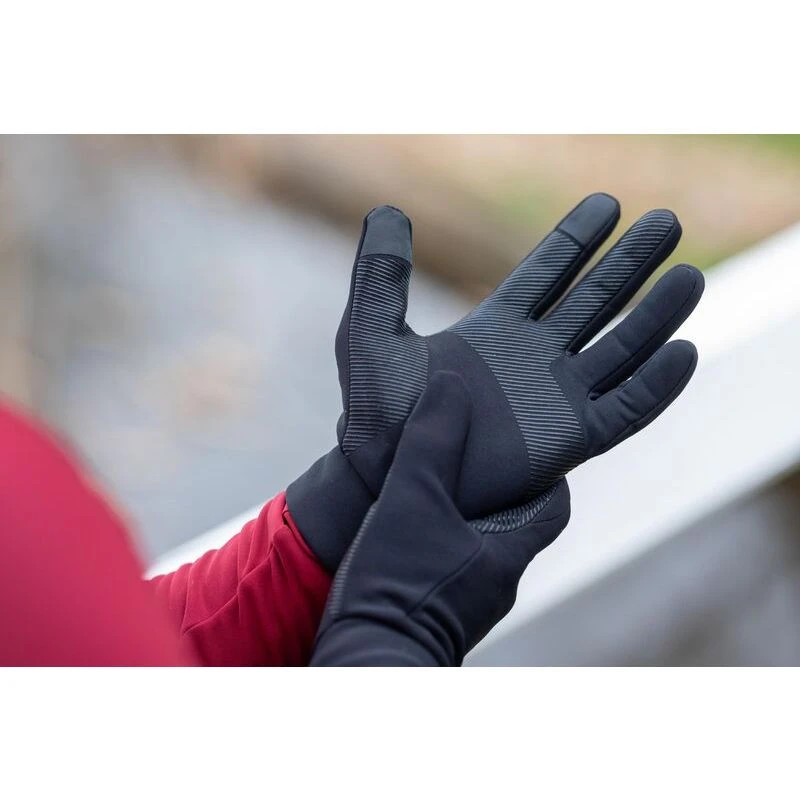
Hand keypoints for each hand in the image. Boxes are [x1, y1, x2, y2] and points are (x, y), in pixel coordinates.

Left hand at [289, 194, 702, 570]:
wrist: (392, 477)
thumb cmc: (375, 412)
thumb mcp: (370, 332)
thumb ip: (380, 275)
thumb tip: (386, 211)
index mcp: (496, 329)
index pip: (548, 272)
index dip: (578, 238)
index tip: (608, 203)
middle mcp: (534, 358)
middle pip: (595, 299)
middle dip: (630, 261)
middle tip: (666, 221)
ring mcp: (557, 399)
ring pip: (621, 348)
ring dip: (655, 314)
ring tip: (690, 276)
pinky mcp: (571, 440)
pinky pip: (625, 409)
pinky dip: (656, 385)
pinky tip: (683, 352)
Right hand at [311, 372, 570, 665]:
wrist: (362, 662)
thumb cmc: (396, 587)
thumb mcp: (413, 499)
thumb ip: (432, 441)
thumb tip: (452, 386)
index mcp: (507, 553)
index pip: (554, 505)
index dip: (549, 472)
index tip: (532, 442)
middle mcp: (495, 581)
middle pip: (513, 521)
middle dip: (497, 486)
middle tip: (472, 451)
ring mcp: (466, 601)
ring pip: (475, 543)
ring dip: (460, 514)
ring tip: (431, 479)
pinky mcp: (434, 613)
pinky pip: (445, 564)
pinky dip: (435, 540)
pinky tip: (404, 524)